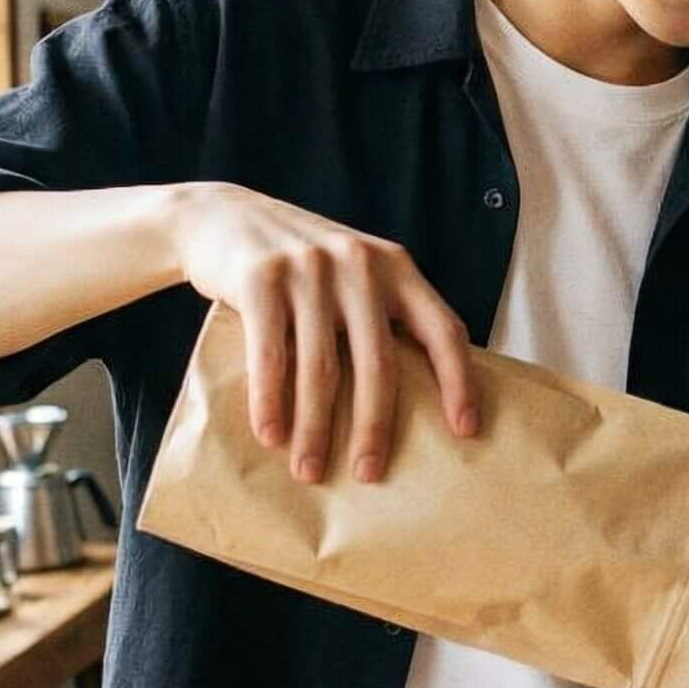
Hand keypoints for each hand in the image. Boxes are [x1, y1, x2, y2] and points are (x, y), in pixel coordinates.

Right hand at [171, 182, 477, 484]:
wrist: (222, 215)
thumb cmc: (300, 264)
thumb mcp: (353, 270)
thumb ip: (383, 312)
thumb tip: (420, 396)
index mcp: (395, 266)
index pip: (443, 328)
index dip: (459, 381)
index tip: (466, 430)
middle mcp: (359, 264)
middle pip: (379, 362)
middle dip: (375, 426)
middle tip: (368, 473)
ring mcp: (309, 269)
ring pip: (321, 368)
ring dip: (315, 428)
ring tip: (310, 471)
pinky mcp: (259, 279)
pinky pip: (270, 355)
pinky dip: (270, 402)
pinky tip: (271, 437)